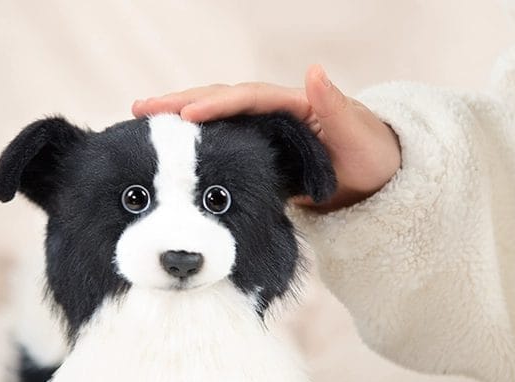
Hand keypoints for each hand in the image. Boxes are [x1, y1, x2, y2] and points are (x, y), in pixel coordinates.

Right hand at [132, 65, 400, 210]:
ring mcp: (261, 134)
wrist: (374, 178)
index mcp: (290, 103)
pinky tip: (170, 153)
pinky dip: (195, 147)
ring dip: (178, 122)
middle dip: (179, 104)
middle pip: (218, 102)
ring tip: (142, 122)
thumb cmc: (369, 153)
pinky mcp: (258, 156)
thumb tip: (313, 69)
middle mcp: (270, 113)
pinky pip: (221, 147)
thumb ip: (333, 104)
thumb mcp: (354, 131)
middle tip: (140, 108)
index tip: (184, 115)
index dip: (214, 105)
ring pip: (214, 123)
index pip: (245, 99)